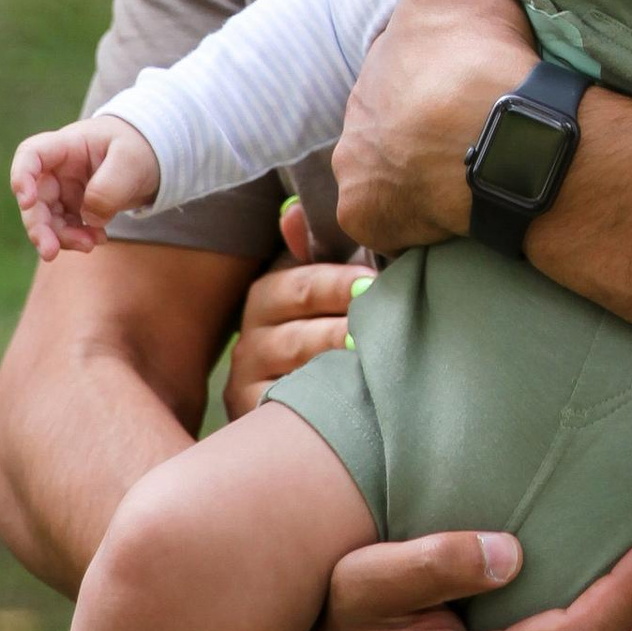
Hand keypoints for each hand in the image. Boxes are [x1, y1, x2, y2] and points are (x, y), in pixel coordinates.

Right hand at [11, 113, 161, 259]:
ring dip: (63, 238)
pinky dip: (78, 238)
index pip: (31, 154)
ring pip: (47, 219)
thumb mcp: (132, 161)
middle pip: (34, 198)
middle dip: (39, 227)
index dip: (22, 177)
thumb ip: (109, 187)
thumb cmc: (140, 147)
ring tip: (91, 245)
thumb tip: (88, 218)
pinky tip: (98, 239)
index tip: (27, 201)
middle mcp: (59, 169)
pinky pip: (65, 228)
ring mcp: (64, 190)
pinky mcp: (74, 208)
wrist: (152, 159)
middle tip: (50, 253)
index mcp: (68, 145)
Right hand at [221, 199, 375, 422]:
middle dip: (343, 333)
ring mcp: (249, 383)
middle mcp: (250, 341)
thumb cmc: (319, 330)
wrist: (299, 404)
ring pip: (296, 377)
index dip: (339, 285)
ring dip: (339, 372)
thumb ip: (314, 252)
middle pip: (297, 337)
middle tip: (382, 329)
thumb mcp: (316, 287)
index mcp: (267, 298)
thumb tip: (293, 212)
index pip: (300, 287)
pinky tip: (356, 404)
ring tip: (374, 366)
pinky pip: (290, 414)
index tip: (375, 283)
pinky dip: (322, 408)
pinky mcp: (254, 419)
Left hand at [334, 0, 530, 257]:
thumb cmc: (477, 51)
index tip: (470, 88)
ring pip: (398, 187)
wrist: (496, 137)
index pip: (398, 83)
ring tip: (483, 179)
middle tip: (482, 135)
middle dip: (426, 136)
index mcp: (372, 81)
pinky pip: (404, 233)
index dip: (432, 83)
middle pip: (394, 137)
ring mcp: (367, 189)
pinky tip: (467, 220)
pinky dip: (428, 228)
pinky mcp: (383, 228)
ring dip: (430, 184)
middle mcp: (356, 137)